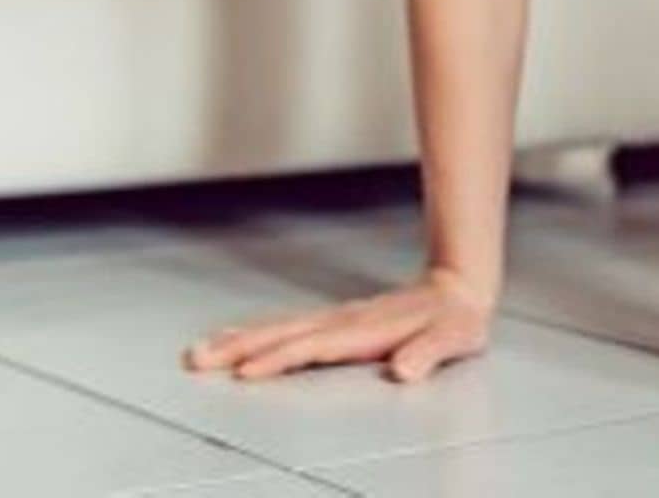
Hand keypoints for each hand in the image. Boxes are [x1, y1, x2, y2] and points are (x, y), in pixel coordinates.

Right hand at [180, 265, 494, 383]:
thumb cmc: (455, 320)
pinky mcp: (335, 322)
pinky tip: (237, 339)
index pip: (314, 347)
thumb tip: (406, 370)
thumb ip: (430, 352)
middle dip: (239, 347)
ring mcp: (337, 319)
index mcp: (366, 330)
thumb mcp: (454, 338)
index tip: (246, 372)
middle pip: (282, 334)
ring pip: (279, 328)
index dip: (280, 359)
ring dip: (239, 339)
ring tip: (201, 350)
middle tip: (198, 358)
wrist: (459, 287)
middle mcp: (344, 322)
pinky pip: (288, 328)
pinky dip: (257, 334)